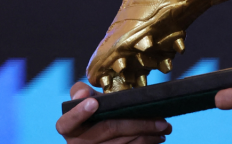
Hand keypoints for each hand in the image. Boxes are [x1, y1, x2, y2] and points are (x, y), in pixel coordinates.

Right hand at [56, 82, 171, 143]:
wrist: (93, 138)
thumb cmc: (91, 114)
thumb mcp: (82, 101)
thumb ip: (80, 93)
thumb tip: (83, 94)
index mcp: (67, 128)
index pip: (67, 122)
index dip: (79, 113)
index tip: (93, 103)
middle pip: (109, 129)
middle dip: (138, 123)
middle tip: (161, 120)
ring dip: (147, 136)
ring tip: (164, 128)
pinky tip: (157, 138)